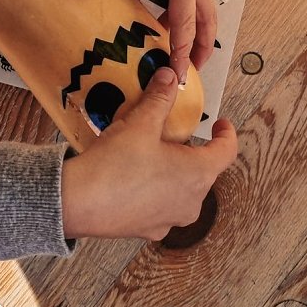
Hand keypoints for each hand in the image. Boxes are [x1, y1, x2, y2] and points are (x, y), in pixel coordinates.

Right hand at [61, 67, 236, 240]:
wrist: (79, 203)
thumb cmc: (116, 164)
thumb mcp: (141, 122)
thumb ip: (160, 97)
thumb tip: (171, 76)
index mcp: (197, 174)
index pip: (226, 152)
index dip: (227, 134)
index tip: (220, 124)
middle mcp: (191, 202)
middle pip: (203, 171)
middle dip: (193, 150)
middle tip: (174, 133)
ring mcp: (170, 220)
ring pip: (183, 190)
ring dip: (174, 172)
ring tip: (153, 154)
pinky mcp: (149, 230)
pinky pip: (162, 206)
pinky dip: (156, 190)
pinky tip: (135, 178)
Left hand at [68, 0, 215, 83]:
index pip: (186, 21)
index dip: (182, 50)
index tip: (180, 75)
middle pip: (203, 19)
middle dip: (199, 46)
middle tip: (189, 73)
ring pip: (191, 6)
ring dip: (182, 27)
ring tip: (168, 49)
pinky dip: (161, 4)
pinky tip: (138, 9)